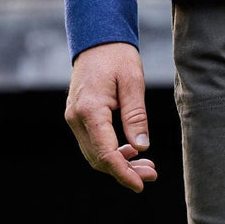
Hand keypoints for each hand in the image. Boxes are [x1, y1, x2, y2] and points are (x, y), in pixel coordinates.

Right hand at [65, 41, 157, 191]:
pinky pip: (92, 142)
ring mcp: (74, 118)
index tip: (141, 184)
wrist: (97, 38)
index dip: (123, 173)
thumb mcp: (133, 81)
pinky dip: (110, 151)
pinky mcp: (78, 116)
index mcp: (90, 110)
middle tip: (151, 174)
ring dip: (118, 163)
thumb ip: (136, 115)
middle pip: (98, 158)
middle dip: (124, 171)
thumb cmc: (117, 56)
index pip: (105, 153)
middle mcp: (76, 118)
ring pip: (94, 153)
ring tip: (146, 165)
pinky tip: (130, 150)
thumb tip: (141, 147)